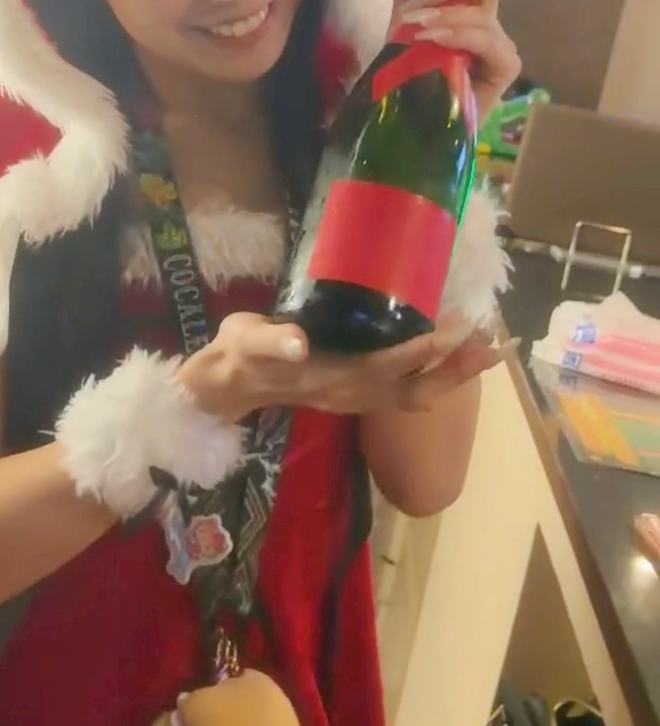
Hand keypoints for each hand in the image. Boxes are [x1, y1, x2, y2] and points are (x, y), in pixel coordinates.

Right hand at [177, 312, 512, 421]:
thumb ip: (271, 340)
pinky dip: (434, 377)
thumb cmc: (239, 354)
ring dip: (454, 377)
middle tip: (498, 346)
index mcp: (330, 377)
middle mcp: (351, 394)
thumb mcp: (246, 341)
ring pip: (416, 397)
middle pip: (417, 392)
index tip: (461, 326)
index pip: (390, 366)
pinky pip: (406, 393)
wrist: (227, 384)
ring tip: (488, 352)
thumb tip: (299, 342)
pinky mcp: (355, 394)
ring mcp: (355, 399)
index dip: (427, 349)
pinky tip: (450, 358)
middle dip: (459, 371)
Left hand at [389, 0, 520, 123]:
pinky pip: (490, 41)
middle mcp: (487, 20)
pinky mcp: (503, 68)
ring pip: (484, 10)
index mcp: (467, 4)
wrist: (409, 119)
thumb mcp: (403, 20)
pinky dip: (461, 34)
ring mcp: (497, 44)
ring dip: (446, 12)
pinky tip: (434, 38)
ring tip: (417, 26)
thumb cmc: (408, 72)